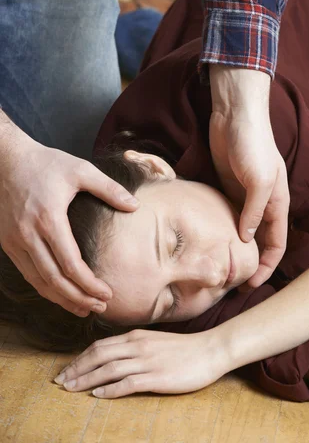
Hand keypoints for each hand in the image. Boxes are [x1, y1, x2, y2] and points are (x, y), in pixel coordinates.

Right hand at [0, 121, 138, 316]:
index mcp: (49, 219)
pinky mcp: (8, 242)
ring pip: (38, 281)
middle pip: (53, 280)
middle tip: (99, 308)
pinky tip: (61, 293)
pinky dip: (45, 287)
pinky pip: (27, 273)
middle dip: (78, 298)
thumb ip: (109, 189)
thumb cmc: (47, 163)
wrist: (7, 159)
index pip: (70, 264)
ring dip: (61, 298)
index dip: (89, 284)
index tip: (107, 293)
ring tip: (83, 309)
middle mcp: (28, 234)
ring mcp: (15, 240)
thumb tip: (135, 206)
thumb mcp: (81, 170)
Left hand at [54, 328, 226, 397]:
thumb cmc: (184, 348)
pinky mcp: (156, 376)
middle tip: (60, 381)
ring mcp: (147, 361)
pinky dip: (110, 389)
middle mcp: (137, 346)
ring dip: (87, 379)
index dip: (80, 358)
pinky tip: (98, 395)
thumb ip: (134, 346)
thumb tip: (114, 356)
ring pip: (108, 369)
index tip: (66, 369)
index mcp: (136, 336)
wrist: (210, 350)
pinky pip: (127, 383)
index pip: (100, 346)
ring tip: (71, 389)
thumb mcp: (154, 341)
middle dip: (77, 368)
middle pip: (99, 355)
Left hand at [209, 66, 289, 290]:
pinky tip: (209, 239)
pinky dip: (221, 228)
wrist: (235, 114)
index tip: (251, 284)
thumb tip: (245, 239)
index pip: (277, 242)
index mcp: (277, 202)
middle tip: (231, 282)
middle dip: (250, 261)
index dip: (267, 265)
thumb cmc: (252, 144)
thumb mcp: (258, 179)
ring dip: (233, 247)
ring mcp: (244, 194)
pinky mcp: (226, 186)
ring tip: (218, 265)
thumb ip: (255, 210)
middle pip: (260, 239)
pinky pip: (226, 213)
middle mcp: (262, 202)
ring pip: (242, 228)